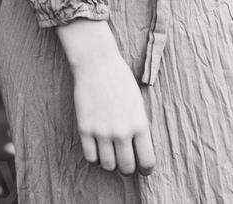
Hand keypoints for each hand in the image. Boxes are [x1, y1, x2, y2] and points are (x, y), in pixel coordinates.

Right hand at [70, 49, 155, 177]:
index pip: (147, 161)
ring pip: (108, 166)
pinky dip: (95, 157)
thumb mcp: (138, 102)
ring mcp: (102, 132)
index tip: (143, 168)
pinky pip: (91, 158)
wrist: (97, 63)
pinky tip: (98, 147)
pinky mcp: (85, 130)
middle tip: (126, 161)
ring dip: (111, 162)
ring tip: (111, 152)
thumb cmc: (120, 79)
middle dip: (128, 167)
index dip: (145, 168)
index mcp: (140, 124)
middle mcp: (122, 132)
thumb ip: (139, 126)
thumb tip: (139, 149)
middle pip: (127, 168)